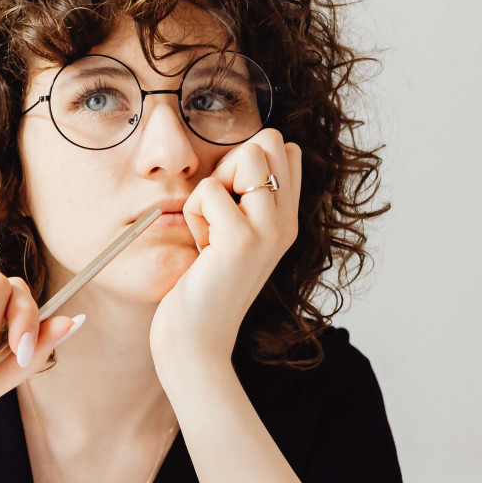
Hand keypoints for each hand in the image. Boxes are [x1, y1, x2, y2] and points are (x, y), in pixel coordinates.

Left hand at [150, 130, 301, 377]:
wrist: (196, 341)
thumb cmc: (202, 287)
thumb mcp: (231, 236)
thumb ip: (245, 197)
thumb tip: (253, 146)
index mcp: (287, 219)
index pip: (283, 149)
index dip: (245, 163)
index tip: (229, 207)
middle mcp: (286, 222)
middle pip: (268, 141)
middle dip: (230, 166)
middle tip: (217, 216)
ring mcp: (269, 229)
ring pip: (246, 155)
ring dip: (212, 189)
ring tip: (210, 231)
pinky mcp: (242, 240)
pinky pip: (208, 190)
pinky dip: (194, 214)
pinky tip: (202, 249)